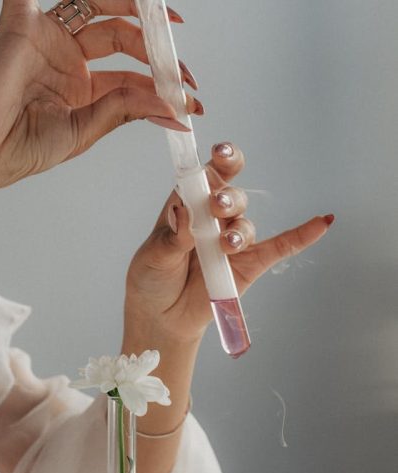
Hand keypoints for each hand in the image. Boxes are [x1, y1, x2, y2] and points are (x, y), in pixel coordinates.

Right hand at [0, 0, 199, 192]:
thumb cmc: (18, 150)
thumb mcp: (82, 133)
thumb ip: (122, 110)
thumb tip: (169, 106)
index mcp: (80, 92)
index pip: (129, 80)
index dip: (161, 89)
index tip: (190, 103)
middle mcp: (67, 63)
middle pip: (122, 42)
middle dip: (156, 54)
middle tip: (184, 73)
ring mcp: (47, 42)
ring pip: (98, 10)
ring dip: (134, 13)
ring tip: (166, 26)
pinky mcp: (24, 25)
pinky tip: (126, 0)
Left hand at [125, 141, 334, 343]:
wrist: (161, 317)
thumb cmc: (152, 279)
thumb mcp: (154, 256)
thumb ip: (172, 236)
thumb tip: (183, 209)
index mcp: (187, 207)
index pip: (206, 177)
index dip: (218, 162)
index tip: (221, 152)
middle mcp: (212, 220)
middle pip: (231, 196)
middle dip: (228, 198)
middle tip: (217, 207)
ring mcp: (231, 242)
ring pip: (247, 224)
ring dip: (240, 230)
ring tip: (227, 243)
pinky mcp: (247, 265)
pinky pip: (279, 248)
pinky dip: (301, 236)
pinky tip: (322, 222)